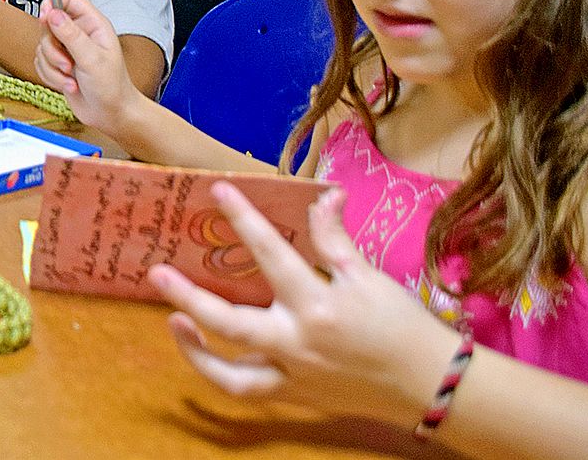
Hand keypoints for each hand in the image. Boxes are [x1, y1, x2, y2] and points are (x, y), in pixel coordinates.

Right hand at [32, 0, 146, 132]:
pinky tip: (68, 85)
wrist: (111, 114)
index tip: (45, 19)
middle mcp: (78, 33)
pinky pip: (40, 63)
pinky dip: (50, 77)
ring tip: (71, 77)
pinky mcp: (58, 64)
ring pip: (41, 46)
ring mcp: (67, 49)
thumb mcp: (92, 59)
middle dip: (52, 48)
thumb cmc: (112, 87)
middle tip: (68, 62)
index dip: (52, 3)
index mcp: (92, 24)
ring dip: (53, 67)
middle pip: (48, 23)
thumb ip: (71, 35)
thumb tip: (52, 13)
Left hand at [150, 183, 458, 422]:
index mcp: (318, 306)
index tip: (218, 191)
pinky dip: (217, 373)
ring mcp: (292, 374)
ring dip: (194, 348)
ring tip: (172, 317)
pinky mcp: (293, 396)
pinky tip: (200, 347)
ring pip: (230, 371)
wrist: (431, 385)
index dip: (244, 220)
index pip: (271, 255)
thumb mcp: (370, 276)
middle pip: (231, 322)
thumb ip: (336, 239)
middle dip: (190, 296)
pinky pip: (245, 391)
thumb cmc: (402, 326)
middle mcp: (297, 343)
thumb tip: (324, 194)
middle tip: (156, 272)